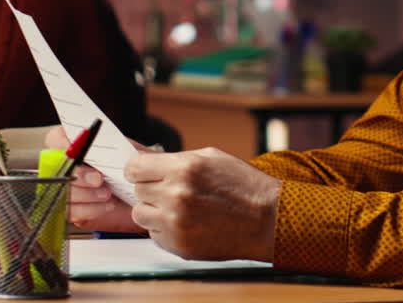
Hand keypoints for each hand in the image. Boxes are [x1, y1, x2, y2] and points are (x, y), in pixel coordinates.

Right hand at [45, 125, 143, 233]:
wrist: (143, 192)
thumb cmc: (133, 167)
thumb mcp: (132, 152)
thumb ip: (121, 147)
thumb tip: (113, 146)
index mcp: (76, 142)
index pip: (55, 139)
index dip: (64, 146)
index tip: (79, 154)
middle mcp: (66, 164)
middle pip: (56, 169)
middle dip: (79, 175)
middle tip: (98, 179)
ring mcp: (66, 188)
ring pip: (63, 192)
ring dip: (87, 194)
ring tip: (107, 193)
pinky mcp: (71, 208)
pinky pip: (72, 212)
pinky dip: (91, 209)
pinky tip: (107, 204)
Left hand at [126, 147, 279, 261]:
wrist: (268, 220)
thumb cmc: (244, 186)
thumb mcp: (210, 158)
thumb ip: (175, 159)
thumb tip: (145, 159)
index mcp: (184, 168)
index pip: (134, 167)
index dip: (139, 169)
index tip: (144, 172)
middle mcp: (176, 195)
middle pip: (138, 190)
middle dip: (151, 189)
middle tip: (171, 190)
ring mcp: (176, 223)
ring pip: (140, 215)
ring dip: (154, 211)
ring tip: (178, 208)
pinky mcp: (178, 245)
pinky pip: (155, 235)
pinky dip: (165, 229)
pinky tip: (188, 223)